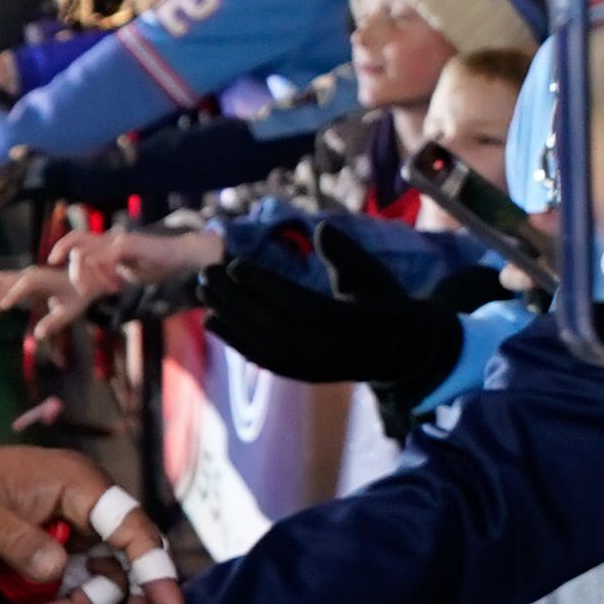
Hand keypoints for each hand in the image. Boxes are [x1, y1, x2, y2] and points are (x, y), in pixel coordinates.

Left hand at [0, 441, 191, 603]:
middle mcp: (89, 507)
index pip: (133, 530)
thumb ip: (18, 542)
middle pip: (134, 562)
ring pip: (109, 581)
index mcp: (79, 485)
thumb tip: (58, 572)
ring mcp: (78, 532)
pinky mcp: (63, 554)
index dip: (158, 574)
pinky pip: (82, 588)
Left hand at [191, 246, 463, 399]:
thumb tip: (321, 228)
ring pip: (260, 342)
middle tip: (207, 273)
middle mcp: (323, 348)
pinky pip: (261, 359)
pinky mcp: (300, 374)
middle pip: (268, 321)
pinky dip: (235, 341)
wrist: (400, 352)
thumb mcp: (371, 274)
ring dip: (228, 317)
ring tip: (204, 291)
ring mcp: (310, 365)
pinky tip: (212, 322)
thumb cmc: (384, 302)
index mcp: (344, 321)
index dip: (261, 284)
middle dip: (234, 297)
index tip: (234, 264)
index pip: (293, 301)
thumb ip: (345, 253)